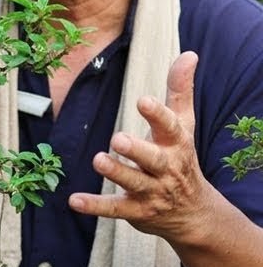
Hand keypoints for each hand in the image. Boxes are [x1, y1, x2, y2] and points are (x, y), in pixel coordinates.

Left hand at [70, 52, 215, 244]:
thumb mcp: (183, 125)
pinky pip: (114, 209)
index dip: (157, 115)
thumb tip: (189, 53)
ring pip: (133, 182)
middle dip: (137, 150)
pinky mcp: (136, 211)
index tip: (143, 100)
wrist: (194, 214)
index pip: (170, 128)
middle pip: (153, 158)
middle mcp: (165, 168)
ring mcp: (151, 191)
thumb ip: (180, 91)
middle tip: (118, 139)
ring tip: (98, 160)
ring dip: (116, 172)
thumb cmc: (180, 158)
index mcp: (176, 144)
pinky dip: (95, 206)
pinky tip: (73, 200)